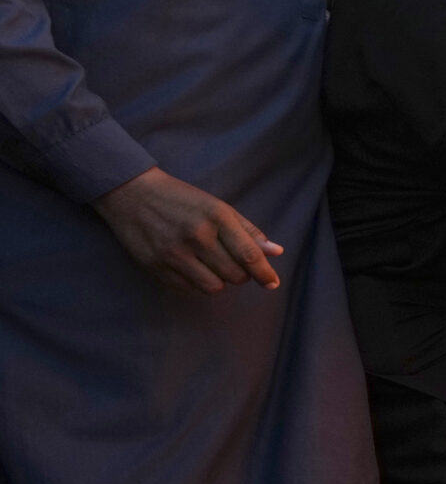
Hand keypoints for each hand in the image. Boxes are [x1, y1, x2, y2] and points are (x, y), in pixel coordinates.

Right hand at [94, 167, 282, 292]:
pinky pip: (188, 289)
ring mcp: (174, 252)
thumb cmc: (182, 199)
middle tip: (232, 263)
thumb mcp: (218, 207)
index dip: (264, 273)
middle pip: (234, 275)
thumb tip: (276, 252)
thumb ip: (248, 231)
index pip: (248, 255)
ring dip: (219, 281)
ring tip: (212, 266)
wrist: (132, 193)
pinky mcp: (155, 266)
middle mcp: (196, 235)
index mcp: (217, 217)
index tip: (272, 283)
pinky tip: (193, 269)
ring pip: (213, 287)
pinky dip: (197, 284)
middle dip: (240, 275)